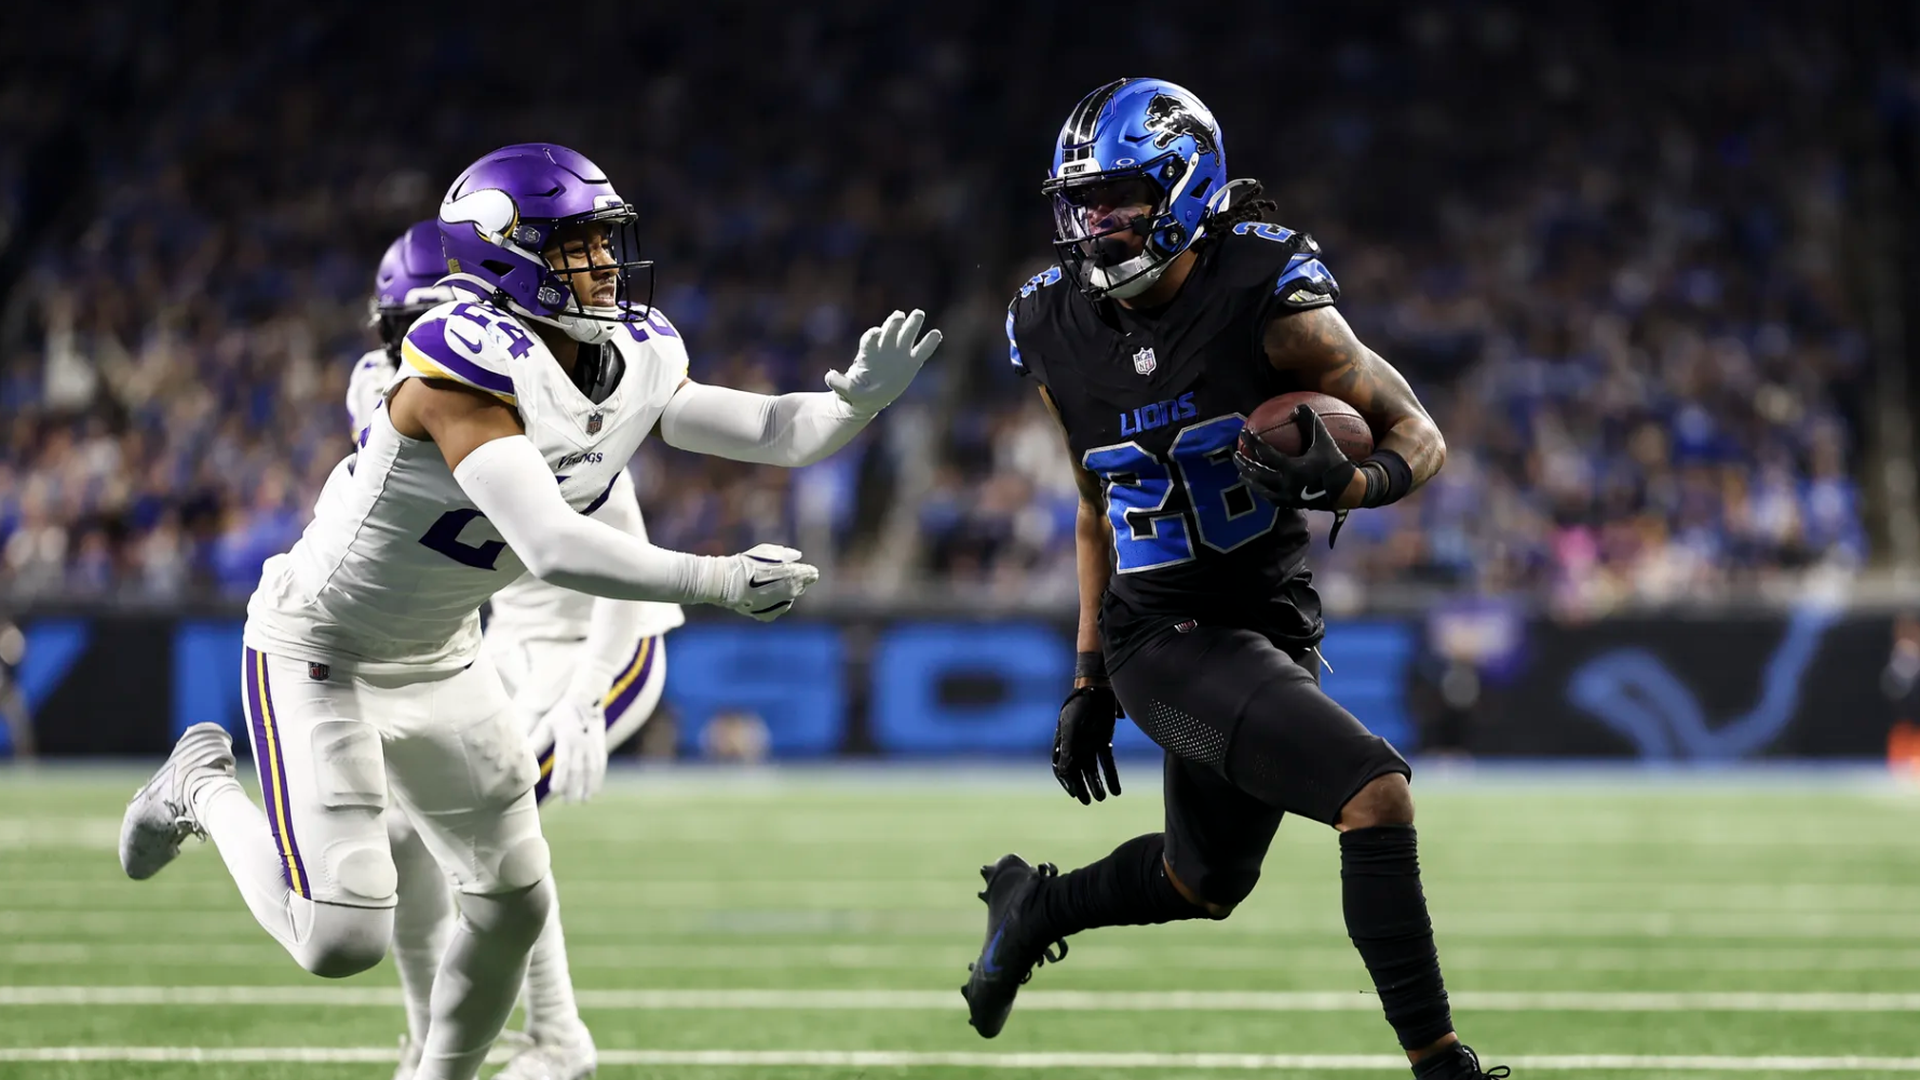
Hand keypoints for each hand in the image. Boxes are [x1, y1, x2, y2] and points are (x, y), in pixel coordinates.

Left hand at [539, 697, 607, 803]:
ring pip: (592, 769)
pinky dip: (598, 779)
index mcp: (567, 737)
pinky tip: (594, 791)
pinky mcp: (600, 746)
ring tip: (583, 801)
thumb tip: (520, 756)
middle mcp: (582, 742)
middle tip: (568, 802)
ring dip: (588, 786)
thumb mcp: (547, 724)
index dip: (560, 777)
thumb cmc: (561, 714)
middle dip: (574, 786)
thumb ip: (536, 741)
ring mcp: (593, 745)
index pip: (564, 761)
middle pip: (579, 769)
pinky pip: (600, 765)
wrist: (587, 699)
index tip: (555, 791)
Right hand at [718, 543, 819, 620]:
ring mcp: (781, 605)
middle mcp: (792, 592)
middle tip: (777, 574)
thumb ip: (786, 554)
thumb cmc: (749, 563)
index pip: (811, 574)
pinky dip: (771, 603)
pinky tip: (760, 596)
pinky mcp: (769, 615)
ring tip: (765, 585)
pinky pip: (775, 608)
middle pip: (800, 587)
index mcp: (796, 575)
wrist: (730, 582)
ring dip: (782, 593)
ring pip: (788, 599)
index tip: (798, 568)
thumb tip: (797, 556)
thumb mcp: (768, 551)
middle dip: (793, 581)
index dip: (805, 570)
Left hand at [824, 309, 942, 415]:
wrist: (869, 398)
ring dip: (912, 324)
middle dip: (893, 322)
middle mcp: (884, 348)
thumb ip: (838, 383)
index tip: (877, 332)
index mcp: (868, 353)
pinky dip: (929, 343)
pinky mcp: (911, 362)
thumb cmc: (856, 392)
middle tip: (899, 315)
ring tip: (918, 314)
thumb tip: (829, 376)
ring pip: (906, 335)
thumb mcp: (845, 390)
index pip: (871, 339)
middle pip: (889, 330)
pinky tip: (937, 334)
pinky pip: (922, 351)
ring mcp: (898, 353)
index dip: (873, 335)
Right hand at [1052, 685, 1122, 804]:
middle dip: (1082, 788)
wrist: (1098, 688)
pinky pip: (1107, 763)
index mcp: (1062, 743)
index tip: (1075, 794)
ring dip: (1097, 785)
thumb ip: (1068, 747)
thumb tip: (1062, 771)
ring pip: (1093, 771)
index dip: (1067, 782)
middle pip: (1077, 773)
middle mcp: (1075, 746)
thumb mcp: (1072, 725)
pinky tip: (1116, 791)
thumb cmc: (1080, 705)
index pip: (1061, 768)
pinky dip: (1111, 777)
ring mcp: (1090, 745)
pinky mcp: (1104, 741)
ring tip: (1103, 798)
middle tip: (1088, 802)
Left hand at [1232, 405, 1356, 511]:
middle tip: (1236, 454)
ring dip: (1249, 479)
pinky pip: (1270, 498)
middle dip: (1244, 463)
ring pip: (1261, 489)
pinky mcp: (1290, 504)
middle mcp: (1287, 485)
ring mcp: (1287, 497)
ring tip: (1241, 472)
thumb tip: (1298, 405)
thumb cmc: (1336, 463)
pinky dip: (1261, 490)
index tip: (1244, 432)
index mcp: (1293, 469)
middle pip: (1257, 474)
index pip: (1266, 453)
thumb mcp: (1324, 440)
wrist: (1348, 491)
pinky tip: (1257, 485)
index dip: (1253, 441)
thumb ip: (1311, 421)